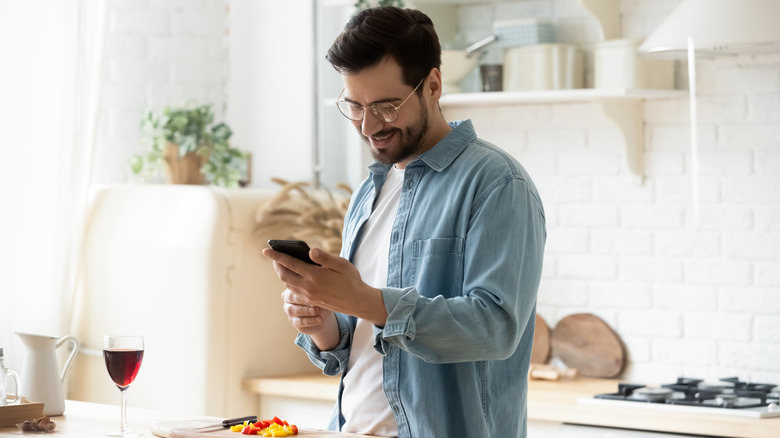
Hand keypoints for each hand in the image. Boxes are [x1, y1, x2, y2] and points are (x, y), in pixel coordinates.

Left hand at [262, 247, 387, 326]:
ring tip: (280, 264)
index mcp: (315, 276)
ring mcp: (308, 296)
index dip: (276, 256)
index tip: (265, 250)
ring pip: (287, 284)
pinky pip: (294, 291)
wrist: (357, 302)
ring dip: (282, 274)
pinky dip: (289, 282)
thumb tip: (310, 251)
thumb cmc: (351, 279)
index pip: (290, 263)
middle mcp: (308, 287)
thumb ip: (325, 257)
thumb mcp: (341, 264)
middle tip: (273, 256)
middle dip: (276, 265)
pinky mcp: (311, 301)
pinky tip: (292, 276)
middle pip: (284, 275)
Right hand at [280, 287, 333, 335]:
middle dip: (302, 300)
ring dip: (305, 311)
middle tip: (314, 302)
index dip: (302, 290)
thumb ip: (317, 292)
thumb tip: (317, 291)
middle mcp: (288, 298)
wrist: (323, 315)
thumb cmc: (321, 300)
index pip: (294, 286)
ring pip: (292, 310)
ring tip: (316, 311)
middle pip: (290, 298)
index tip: (314, 292)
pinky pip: (298, 322)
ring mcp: (289, 310)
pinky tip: (319, 319)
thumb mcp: (321, 295)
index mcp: (293, 287)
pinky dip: (309, 321)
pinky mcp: (293, 321)